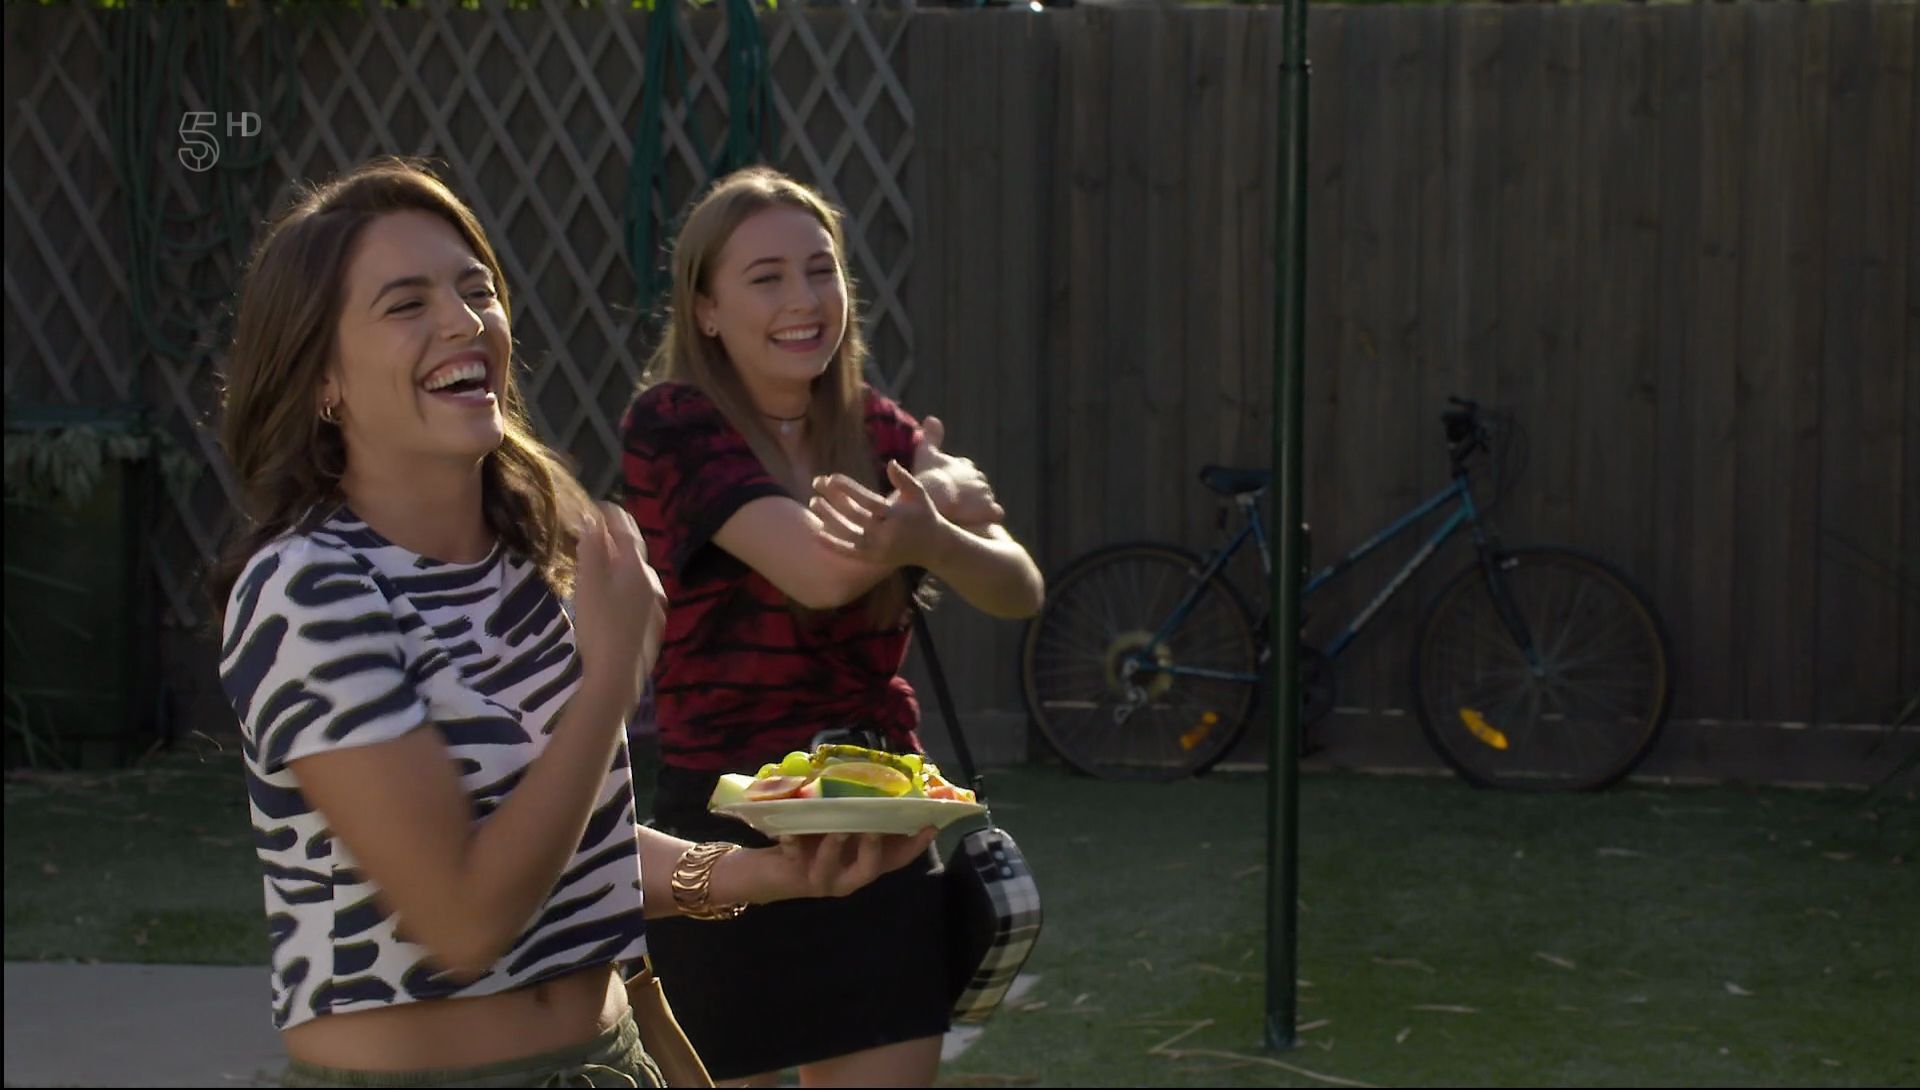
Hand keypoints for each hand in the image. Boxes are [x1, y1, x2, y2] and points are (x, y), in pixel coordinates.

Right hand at [570, 501, 666, 704]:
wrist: (618, 673)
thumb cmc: (599, 625)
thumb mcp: (588, 583)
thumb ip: (592, 548)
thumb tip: (592, 519)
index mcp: (635, 567)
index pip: (625, 529)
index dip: (610, 514)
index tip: (596, 503)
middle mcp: (652, 581)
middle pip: (635, 550)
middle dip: (618, 535)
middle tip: (599, 526)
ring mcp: (655, 604)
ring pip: (638, 573)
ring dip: (622, 561)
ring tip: (603, 558)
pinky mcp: (653, 623)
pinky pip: (640, 594)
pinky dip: (627, 584)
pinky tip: (617, 594)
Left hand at [717, 828, 939, 904]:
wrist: (762, 874)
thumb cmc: (803, 844)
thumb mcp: (831, 828)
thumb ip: (852, 814)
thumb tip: (873, 781)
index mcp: (860, 863)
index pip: (895, 858)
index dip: (914, 845)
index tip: (932, 824)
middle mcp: (846, 876)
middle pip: (871, 869)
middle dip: (876, 849)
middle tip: (876, 828)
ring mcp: (821, 880)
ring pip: (834, 868)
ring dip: (836, 846)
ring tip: (838, 827)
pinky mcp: (794, 876)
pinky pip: (795, 858)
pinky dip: (792, 843)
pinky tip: (788, 832)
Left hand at [809, 461, 955, 568]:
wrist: (933, 547)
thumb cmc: (924, 514)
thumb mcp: (918, 494)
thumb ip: (905, 479)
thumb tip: (890, 463)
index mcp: (897, 516)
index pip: (868, 501)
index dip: (849, 489)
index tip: (832, 478)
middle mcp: (886, 535)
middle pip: (853, 516)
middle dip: (833, 500)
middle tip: (816, 484)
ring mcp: (878, 549)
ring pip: (847, 533)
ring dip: (829, 518)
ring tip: (813, 502)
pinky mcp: (872, 559)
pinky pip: (848, 552)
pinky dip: (832, 544)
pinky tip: (816, 533)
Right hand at [913, 416, 1004, 527]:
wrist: (937, 497)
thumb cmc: (929, 476)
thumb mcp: (926, 454)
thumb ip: (930, 437)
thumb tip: (932, 417)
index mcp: (965, 466)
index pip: (966, 472)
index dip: (958, 481)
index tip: (951, 489)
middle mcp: (979, 477)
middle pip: (977, 488)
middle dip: (970, 496)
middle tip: (958, 507)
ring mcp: (986, 493)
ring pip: (985, 501)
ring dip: (979, 508)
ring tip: (968, 517)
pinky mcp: (990, 509)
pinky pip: (995, 513)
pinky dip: (990, 517)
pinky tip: (981, 522)